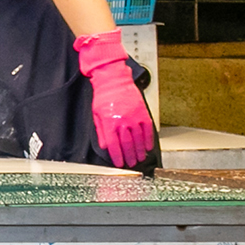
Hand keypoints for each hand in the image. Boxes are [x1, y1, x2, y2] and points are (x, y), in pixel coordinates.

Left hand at [76, 31, 155, 167]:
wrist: (114, 81)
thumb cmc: (104, 97)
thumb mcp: (96, 115)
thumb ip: (101, 132)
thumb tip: (105, 146)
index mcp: (109, 123)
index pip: (114, 145)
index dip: (117, 156)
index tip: (119, 163)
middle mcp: (123, 122)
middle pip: (128, 144)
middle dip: (130, 156)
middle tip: (131, 164)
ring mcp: (134, 118)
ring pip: (139, 139)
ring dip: (140, 151)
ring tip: (140, 158)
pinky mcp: (143, 113)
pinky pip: (148, 130)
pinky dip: (148, 140)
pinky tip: (148, 147)